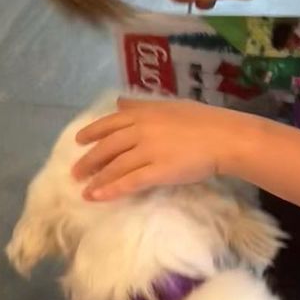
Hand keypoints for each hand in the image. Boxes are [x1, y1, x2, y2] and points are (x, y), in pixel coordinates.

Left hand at [74, 98, 236, 200]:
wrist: (224, 137)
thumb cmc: (203, 120)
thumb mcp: (169, 105)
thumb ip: (142, 105)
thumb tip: (119, 102)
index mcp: (144, 113)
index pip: (110, 123)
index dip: (92, 132)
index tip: (78, 141)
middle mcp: (140, 131)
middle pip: (107, 147)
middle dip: (89, 160)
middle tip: (75, 172)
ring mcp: (147, 152)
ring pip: (114, 166)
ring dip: (96, 178)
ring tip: (83, 189)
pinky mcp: (157, 172)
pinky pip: (128, 182)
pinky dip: (110, 190)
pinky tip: (97, 197)